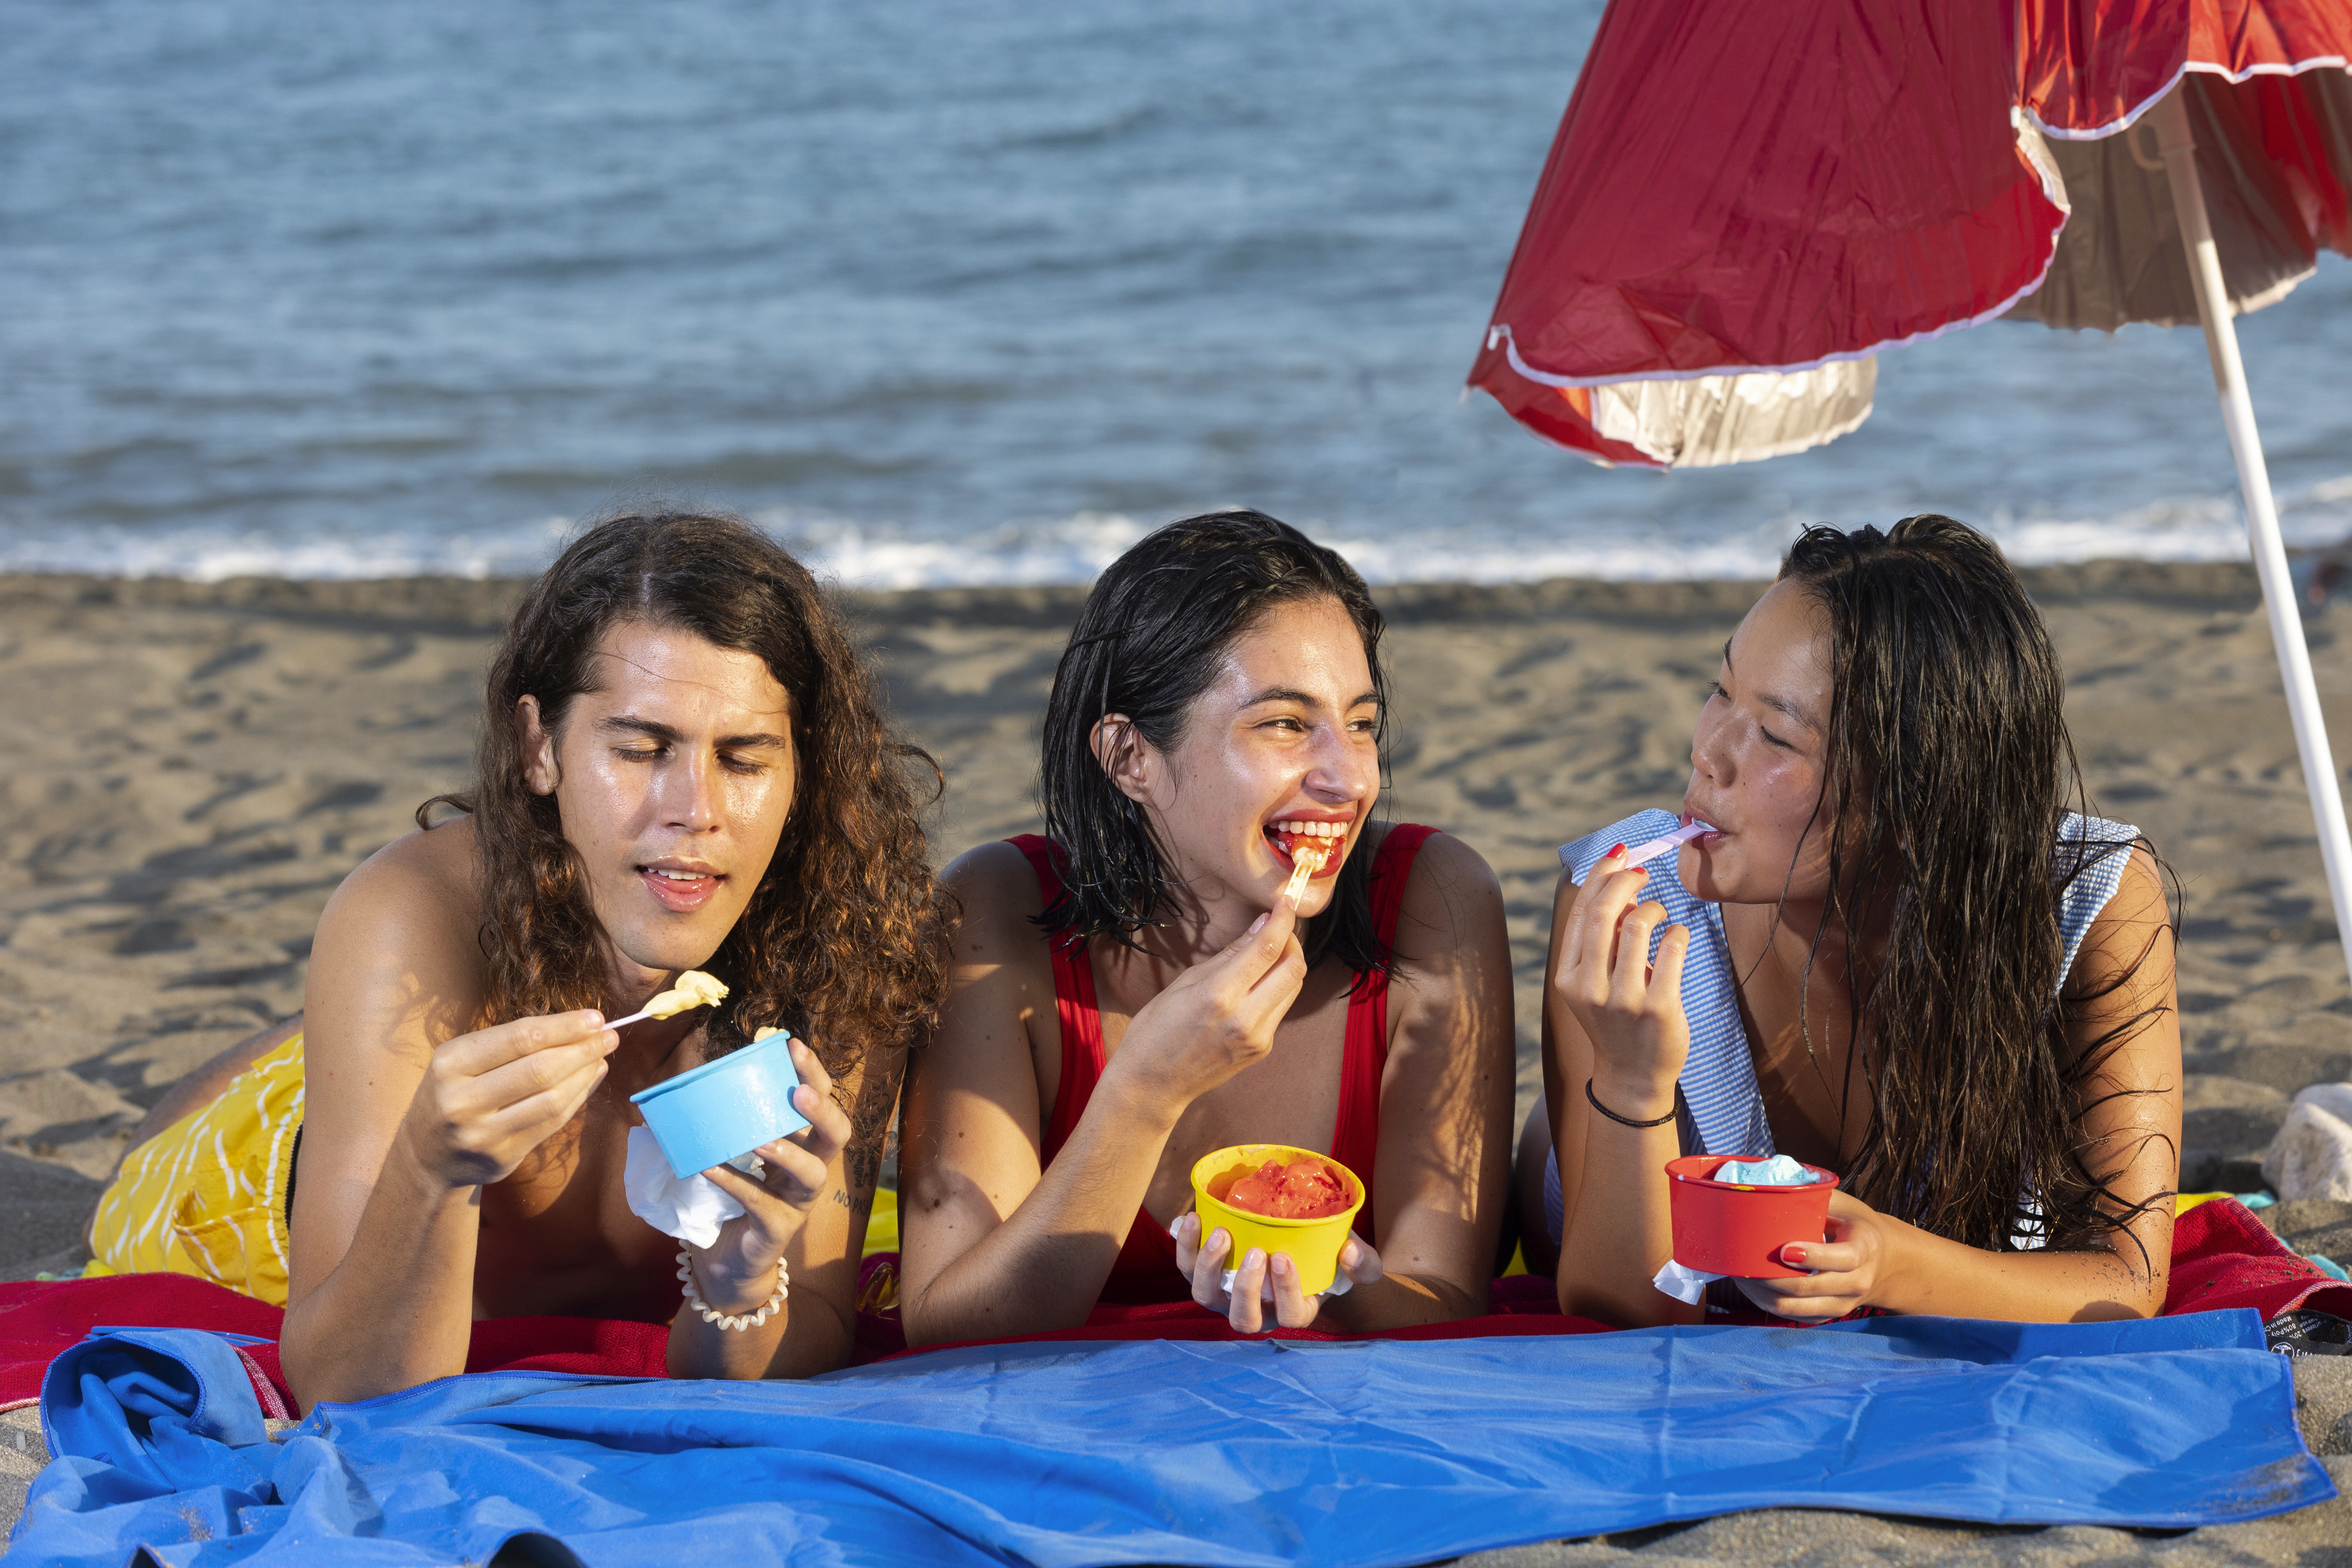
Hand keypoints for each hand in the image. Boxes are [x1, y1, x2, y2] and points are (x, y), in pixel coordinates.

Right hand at [398, 1010, 618, 1188]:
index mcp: (450, 1063)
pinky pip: (551, 1123)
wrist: (426, 1155)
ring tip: (602, 1056)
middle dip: (581, 1049)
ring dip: (584, 1074)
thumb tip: (578, 1028)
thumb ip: (512, 1044)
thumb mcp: (463, 1060)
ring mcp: (481, 1133)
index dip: (564, 1026)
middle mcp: (461, 1099)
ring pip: (550, 1100)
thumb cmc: (454, 1092)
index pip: (519, 1038)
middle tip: (610, 1036)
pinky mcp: (501, 1157)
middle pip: (539, 1069)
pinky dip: (577, 1099)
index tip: (596, 1018)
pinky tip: (589, 1080)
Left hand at [690, 1037, 852, 1309]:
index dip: (815, 1074)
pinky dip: (736, 1182)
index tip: (793, 1046)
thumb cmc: (732, 1200)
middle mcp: (809, 1170)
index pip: (823, 1102)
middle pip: (837, 1135)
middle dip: (822, 1109)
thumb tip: (692, 1081)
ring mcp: (797, 1203)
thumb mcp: (736, 1155)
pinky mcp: (776, 1231)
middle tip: (798, 1091)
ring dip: (789, 1153)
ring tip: (762, 1139)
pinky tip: (710, 1167)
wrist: (727, 1264)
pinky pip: (761, 1204)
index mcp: (803, 1145)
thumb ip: (729, 1124)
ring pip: (812, 1174)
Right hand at [1102, 900, 1307, 1115]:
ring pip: (1293, 987)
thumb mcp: (1185, 982)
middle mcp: (1245, 1018)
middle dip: (1292, 941)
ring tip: (1268, 953)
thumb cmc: (1157, 1029)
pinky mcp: (1263, 1049)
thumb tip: (1261, 925)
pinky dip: (1276, 988)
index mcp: (1219, 995)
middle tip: (1278, 929)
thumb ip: (1229, 954)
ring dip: (1288, 964)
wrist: (1153, 1084)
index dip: (1283, 920)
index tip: (1286, 902)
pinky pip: (1280, 1008)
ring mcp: (1258, 1037)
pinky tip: (1256, 984)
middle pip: (1294, 968)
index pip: (1268, 948)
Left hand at [1172, 1210, 1382, 1331]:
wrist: (1298, 1240)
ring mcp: (1226, 1295)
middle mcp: (1256, 1310)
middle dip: (1246, 1288)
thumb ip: (1364, 1262)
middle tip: (1256, 1252)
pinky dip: (1185, 1246)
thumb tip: (1349, 1251)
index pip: (1290, 1314)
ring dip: (1208, 1268)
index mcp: (1293, 1310)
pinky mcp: (1205, 1273)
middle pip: (1242, 1318)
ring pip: (1205, 1297)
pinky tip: (1191, 1218)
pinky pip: (1185, 1267)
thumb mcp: (1356, 1261)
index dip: (1285, 1292)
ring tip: (1220, 1234)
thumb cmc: (1329, 1256)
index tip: (1284, 1258)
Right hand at [1552, 848, 1691, 1096]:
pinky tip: (1676, 935)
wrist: (1633, 1075)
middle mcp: (1589, 987)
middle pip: (1604, 912)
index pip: (1581, 911)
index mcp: (1568, 976)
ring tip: (1658, 913)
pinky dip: (1677, 931)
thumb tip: (1621, 885)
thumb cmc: (1616, 1019)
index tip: (1619, 855)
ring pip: (1637, 925)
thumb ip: (1601, 940)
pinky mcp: (1658, 1008)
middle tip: (1641, 872)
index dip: (1600, 875)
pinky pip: (1671, 948)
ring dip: (1653, 907)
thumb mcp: (1595, 982)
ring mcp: (1623, 999)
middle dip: (1624, 880)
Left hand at [1733, 1191, 1883, 1320]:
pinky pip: (1793, 1315)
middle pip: (1809, 1289)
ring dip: (1761, 1294)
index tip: (1782, 1250)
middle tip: (1742, 1261)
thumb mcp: (1844, 1205)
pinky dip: (1767, 1303)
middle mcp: (1857, 1282)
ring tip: (1739, 1274)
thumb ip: (1815, 1197)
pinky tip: (1750, 1286)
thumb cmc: (1854, 1224)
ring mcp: (1842, 1303)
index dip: (1812, 1256)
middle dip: (1770, 1278)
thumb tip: (1772, 1184)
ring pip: (1794, 1308)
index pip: (1842, 1259)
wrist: (1883, 1261)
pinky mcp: (1827, 1314)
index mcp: (1865, 1249)